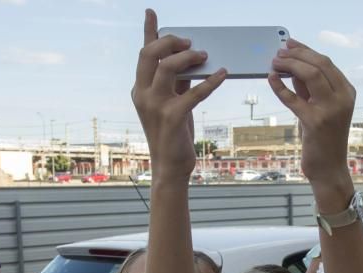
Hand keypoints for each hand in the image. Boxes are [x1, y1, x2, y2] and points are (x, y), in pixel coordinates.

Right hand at [132, 10, 225, 178]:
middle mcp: (143, 94)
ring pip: (167, 66)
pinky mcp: (172, 118)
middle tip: (191, 43)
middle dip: (171, 41)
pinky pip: (193, 92)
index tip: (151, 12)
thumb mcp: (172, 104)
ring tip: (205, 56)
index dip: (149, 31)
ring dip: (188, 57)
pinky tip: (222, 74)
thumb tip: (191, 59)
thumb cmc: (174, 135)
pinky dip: (210, 81)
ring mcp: (155, 106)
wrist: (171, 167)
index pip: (144, 54)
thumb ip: (177, 83)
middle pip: (150, 53)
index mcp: (140, 89)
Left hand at [268, 39, 354, 205]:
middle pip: (319, 64)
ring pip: (310, 74)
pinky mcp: (314, 122)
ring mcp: (330, 110)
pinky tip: (271, 79)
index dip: (305, 50)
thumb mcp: (319, 108)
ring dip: (289, 65)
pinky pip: (294, 98)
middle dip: (296, 55)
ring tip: (274, 63)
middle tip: (278, 53)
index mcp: (347, 91)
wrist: (329, 168)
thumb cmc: (323, 139)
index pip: (326, 62)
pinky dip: (280, 87)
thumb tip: (293, 66)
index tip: (289, 45)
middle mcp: (343, 98)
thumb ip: (309, 88)